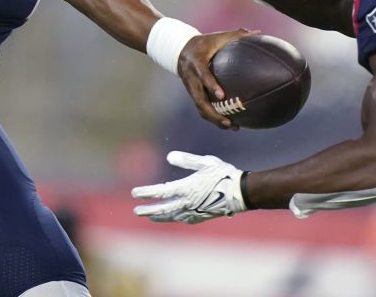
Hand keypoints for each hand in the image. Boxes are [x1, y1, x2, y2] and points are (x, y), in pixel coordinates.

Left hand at [132, 151, 246, 223]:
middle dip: (148, 210)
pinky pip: (184, 219)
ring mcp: (194, 212)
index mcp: (186, 188)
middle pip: (163, 209)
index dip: (145, 193)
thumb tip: (168, 157)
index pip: (160, 192)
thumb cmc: (223, 174)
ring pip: (172, 216)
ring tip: (151, 216)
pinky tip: (173, 217)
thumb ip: (186, 160)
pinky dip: (175, 218)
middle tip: (136, 211)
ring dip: (159, 216)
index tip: (134, 193)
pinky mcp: (201, 217)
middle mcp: (187, 203)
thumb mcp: (205, 162)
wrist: (240, 193)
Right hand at [178, 28, 256, 129]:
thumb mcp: (216, 37)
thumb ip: (236, 35)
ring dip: (214, 120)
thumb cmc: (203, 43)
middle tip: (228, 121)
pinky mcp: (193, 94)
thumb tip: (257, 32)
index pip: (202, 75)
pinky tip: (229, 122)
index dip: (210, 85)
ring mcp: (191, 89)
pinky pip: (202, 108)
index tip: (221, 95)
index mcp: (196, 63)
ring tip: (232, 126)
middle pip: (199, 100)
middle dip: (213, 114)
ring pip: (200, 108)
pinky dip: (214, 117)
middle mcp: (192, 79)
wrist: (179, 50)